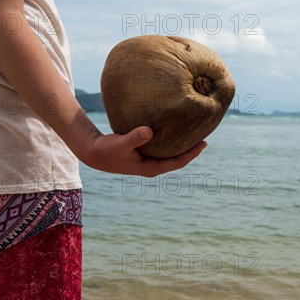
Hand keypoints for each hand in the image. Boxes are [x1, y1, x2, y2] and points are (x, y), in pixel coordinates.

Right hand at [79, 126, 206, 176]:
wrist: (94, 153)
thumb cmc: (107, 149)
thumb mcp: (121, 143)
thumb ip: (135, 137)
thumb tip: (149, 131)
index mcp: (150, 168)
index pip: (177, 163)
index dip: (191, 154)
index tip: (204, 143)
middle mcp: (151, 166)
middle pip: (177, 160)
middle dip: (191, 150)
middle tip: (205, 138)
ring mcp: (148, 161)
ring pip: (170, 155)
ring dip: (182, 146)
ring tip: (194, 134)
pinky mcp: (144, 154)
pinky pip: (163, 149)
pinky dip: (171, 142)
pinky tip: (175, 132)